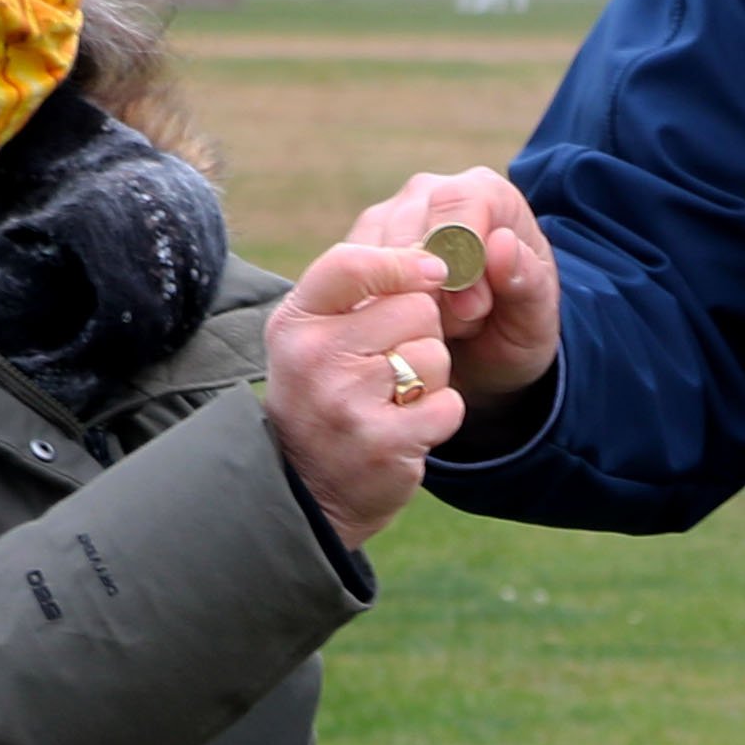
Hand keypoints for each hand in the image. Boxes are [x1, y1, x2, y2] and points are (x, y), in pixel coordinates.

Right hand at [263, 238, 459, 544]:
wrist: (308, 492)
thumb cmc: (323, 398)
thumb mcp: (316, 338)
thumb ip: (360, 293)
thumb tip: (430, 253)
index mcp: (295, 322)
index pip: (351, 263)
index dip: (402, 261)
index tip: (433, 270)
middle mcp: (313, 357)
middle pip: (415, 307)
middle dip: (422, 332)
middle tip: (390, 367)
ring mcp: (345, 402)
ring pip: (436, 355)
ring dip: (431, 378)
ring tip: (394, 400)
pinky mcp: (383, 443)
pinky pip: (449, 403)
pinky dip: (441, 416)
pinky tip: (409, 429)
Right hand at [343, 168, 560, 400]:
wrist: (484, 355)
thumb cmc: (514, 328)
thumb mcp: (534, 319)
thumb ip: (527, 281)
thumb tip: (501, 243)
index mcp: (484, 192)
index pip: (457, 203)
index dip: (461, 258)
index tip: (475, 306)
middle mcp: (429, 193)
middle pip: (410, 234)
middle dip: (434, 293)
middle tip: (465, 325)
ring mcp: (386, 218)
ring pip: (376, 261)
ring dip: (406, 306)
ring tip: (444, 327)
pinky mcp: (357, 250)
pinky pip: (354, 282)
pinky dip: (381, 312)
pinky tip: (410, 328)